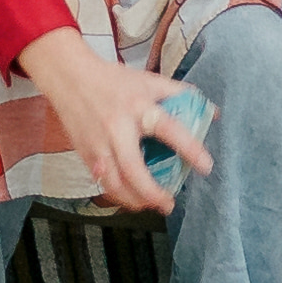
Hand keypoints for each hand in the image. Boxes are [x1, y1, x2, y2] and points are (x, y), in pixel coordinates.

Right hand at [18, 28, 202, 217]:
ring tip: (151, 205)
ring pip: (113, 182)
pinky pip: (102, 181)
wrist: (69, 77)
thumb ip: (181, 95)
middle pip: (133, 168)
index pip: (168, 128)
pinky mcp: (84, 153)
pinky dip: (118, 194)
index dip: (189, 148)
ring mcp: (97, 143)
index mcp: (138, 106)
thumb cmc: (113, 80)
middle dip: (152, 192)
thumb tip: (212, 113)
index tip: (205, 167)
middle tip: (169, 203)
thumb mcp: (149, 80)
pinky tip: (131, 198)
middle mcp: (117, 127)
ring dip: (133, 200)